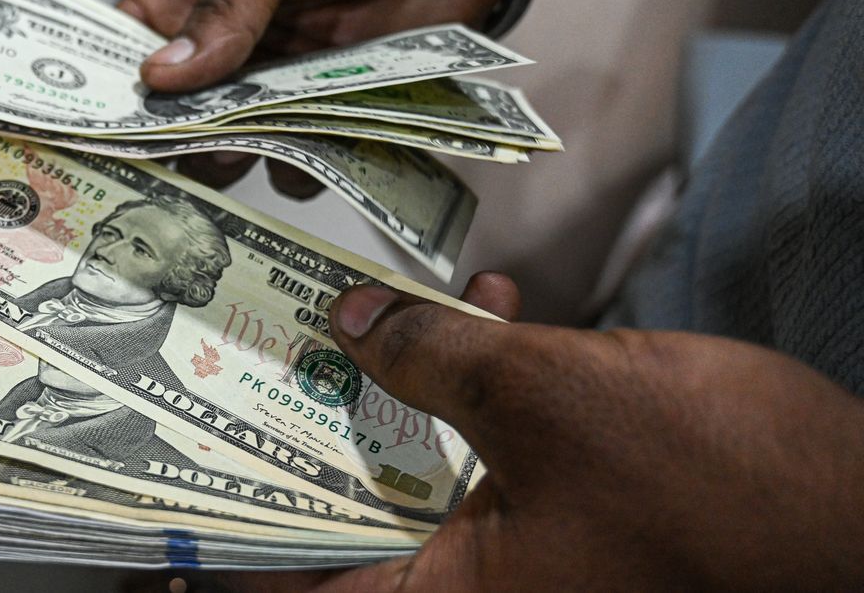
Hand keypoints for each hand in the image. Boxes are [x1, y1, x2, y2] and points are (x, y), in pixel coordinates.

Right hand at [119, 0, 517, 195]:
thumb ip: (230, 1)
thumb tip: (163, 74)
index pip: (136, 42)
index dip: (116, 86)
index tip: (103, 131)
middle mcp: (239, 40)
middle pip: (185, 109)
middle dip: (178, 139)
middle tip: (173, 165)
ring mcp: (288, 78)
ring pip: (242, 143)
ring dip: (241, 160)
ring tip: (244, 158)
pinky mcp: (340, 107)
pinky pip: (311, 159)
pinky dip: (312, 169)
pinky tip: (319, 158)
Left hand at [129, 272, 863, 590]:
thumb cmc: (720, 492)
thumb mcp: (555, 403)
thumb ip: (440, 355)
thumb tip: (353, 318)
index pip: (300, 588)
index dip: (221, 559)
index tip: (157, 530)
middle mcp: (478, 587)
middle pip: (345, 518)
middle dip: (298, 440)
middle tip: (236, 381)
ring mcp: (527, 549)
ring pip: (421, 471)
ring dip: (393, 392)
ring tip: (346, 320)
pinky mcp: (572, 507)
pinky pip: (492, 449)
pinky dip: (480, 385)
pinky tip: (490, 311)